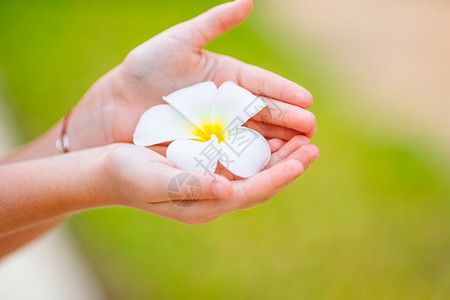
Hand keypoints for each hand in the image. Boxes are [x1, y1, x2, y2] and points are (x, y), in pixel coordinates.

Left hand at [69, 0, 315, 149]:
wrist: (117, 106)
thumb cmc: (145, 70)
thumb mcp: (178, 42)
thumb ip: (213, 23)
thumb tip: (248, 0)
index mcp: (228, 78)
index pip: (262, 84)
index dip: (285, 92)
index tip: (307, 100)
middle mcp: (228, 105)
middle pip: (264, 113)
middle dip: (289, 120)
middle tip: (310, 129)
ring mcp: (219, 129)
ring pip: (254, 136)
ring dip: (277, 142)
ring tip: (298, 148)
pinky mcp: (207, 149)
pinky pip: (233, 154)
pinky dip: (252, 159)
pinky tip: (269, 164)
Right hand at [104, 136, 317, 223]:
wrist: (109, 172)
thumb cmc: (128, 175)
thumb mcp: (154, 179)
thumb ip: (189, 186)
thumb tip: (227, 191)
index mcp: (204, 204)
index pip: (251, 192)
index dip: (278, 176)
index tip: (302, 160)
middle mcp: (214, 197)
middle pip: (260, 183)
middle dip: (288, 166)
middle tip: (312, 146)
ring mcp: (212, 184)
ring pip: (255, 173)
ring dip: (279, 157)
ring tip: (302, 140)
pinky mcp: (207, 170)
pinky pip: (241, 162)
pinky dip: (260, 150)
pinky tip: (273, 136)